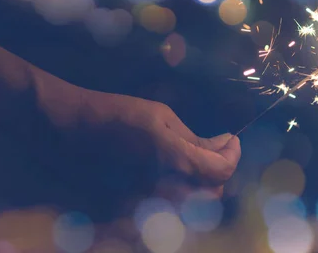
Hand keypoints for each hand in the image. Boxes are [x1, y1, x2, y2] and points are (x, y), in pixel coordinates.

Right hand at [77, 89, 240, 199]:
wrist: (83, 128)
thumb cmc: (125, 114)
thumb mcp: (165, 117)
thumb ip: (195, 138)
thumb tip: (223, 143)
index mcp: (176, 159)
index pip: (221, 170)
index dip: (233, 155)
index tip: (232, 139)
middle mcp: (169, 183)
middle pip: (214, 192)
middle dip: (222, 170)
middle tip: (220, 149)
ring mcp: (155, 194)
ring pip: (198, 203)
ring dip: (208, 182)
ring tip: (205, 159)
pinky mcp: (145, 198)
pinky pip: (178, 204)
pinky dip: (191, 190)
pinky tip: (187, 171)